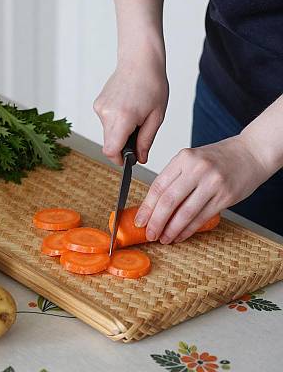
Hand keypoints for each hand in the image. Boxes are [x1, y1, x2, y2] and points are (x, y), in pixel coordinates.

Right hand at [93, 53, 168, 164]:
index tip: (128, 160)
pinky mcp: (98, 104)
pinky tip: (127, 108)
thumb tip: (140, 159)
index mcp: (123, 118)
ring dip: (120, 131)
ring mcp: (100, 108)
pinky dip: (116, 121)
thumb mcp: (156, 116)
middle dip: (123, 145)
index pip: (111, 150)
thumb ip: (146, 140)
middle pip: (109, 143)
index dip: (119, 159)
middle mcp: (106, 114)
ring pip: (108, 132)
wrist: (139, 61)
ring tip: (135, 115)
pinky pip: (106, 121)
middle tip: (139, 132)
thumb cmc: (152, 84)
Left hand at [135, 135, 272, 243]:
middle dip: (156, 221)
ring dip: (172, 229)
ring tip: (164, 238)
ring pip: (185, 212)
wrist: (251, 153)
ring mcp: (213, 183)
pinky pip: (202, 217)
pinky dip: (188, 229)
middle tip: (149, 233)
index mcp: (184, 158)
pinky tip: (180, 235)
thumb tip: (154, 205)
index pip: (159, 185)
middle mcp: (197, 169)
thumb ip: (174, 177)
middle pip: (169, 200)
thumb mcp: (192, 159)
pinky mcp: (226, 196)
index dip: (147, 206)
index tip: (139, 220)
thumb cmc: (218, 157)